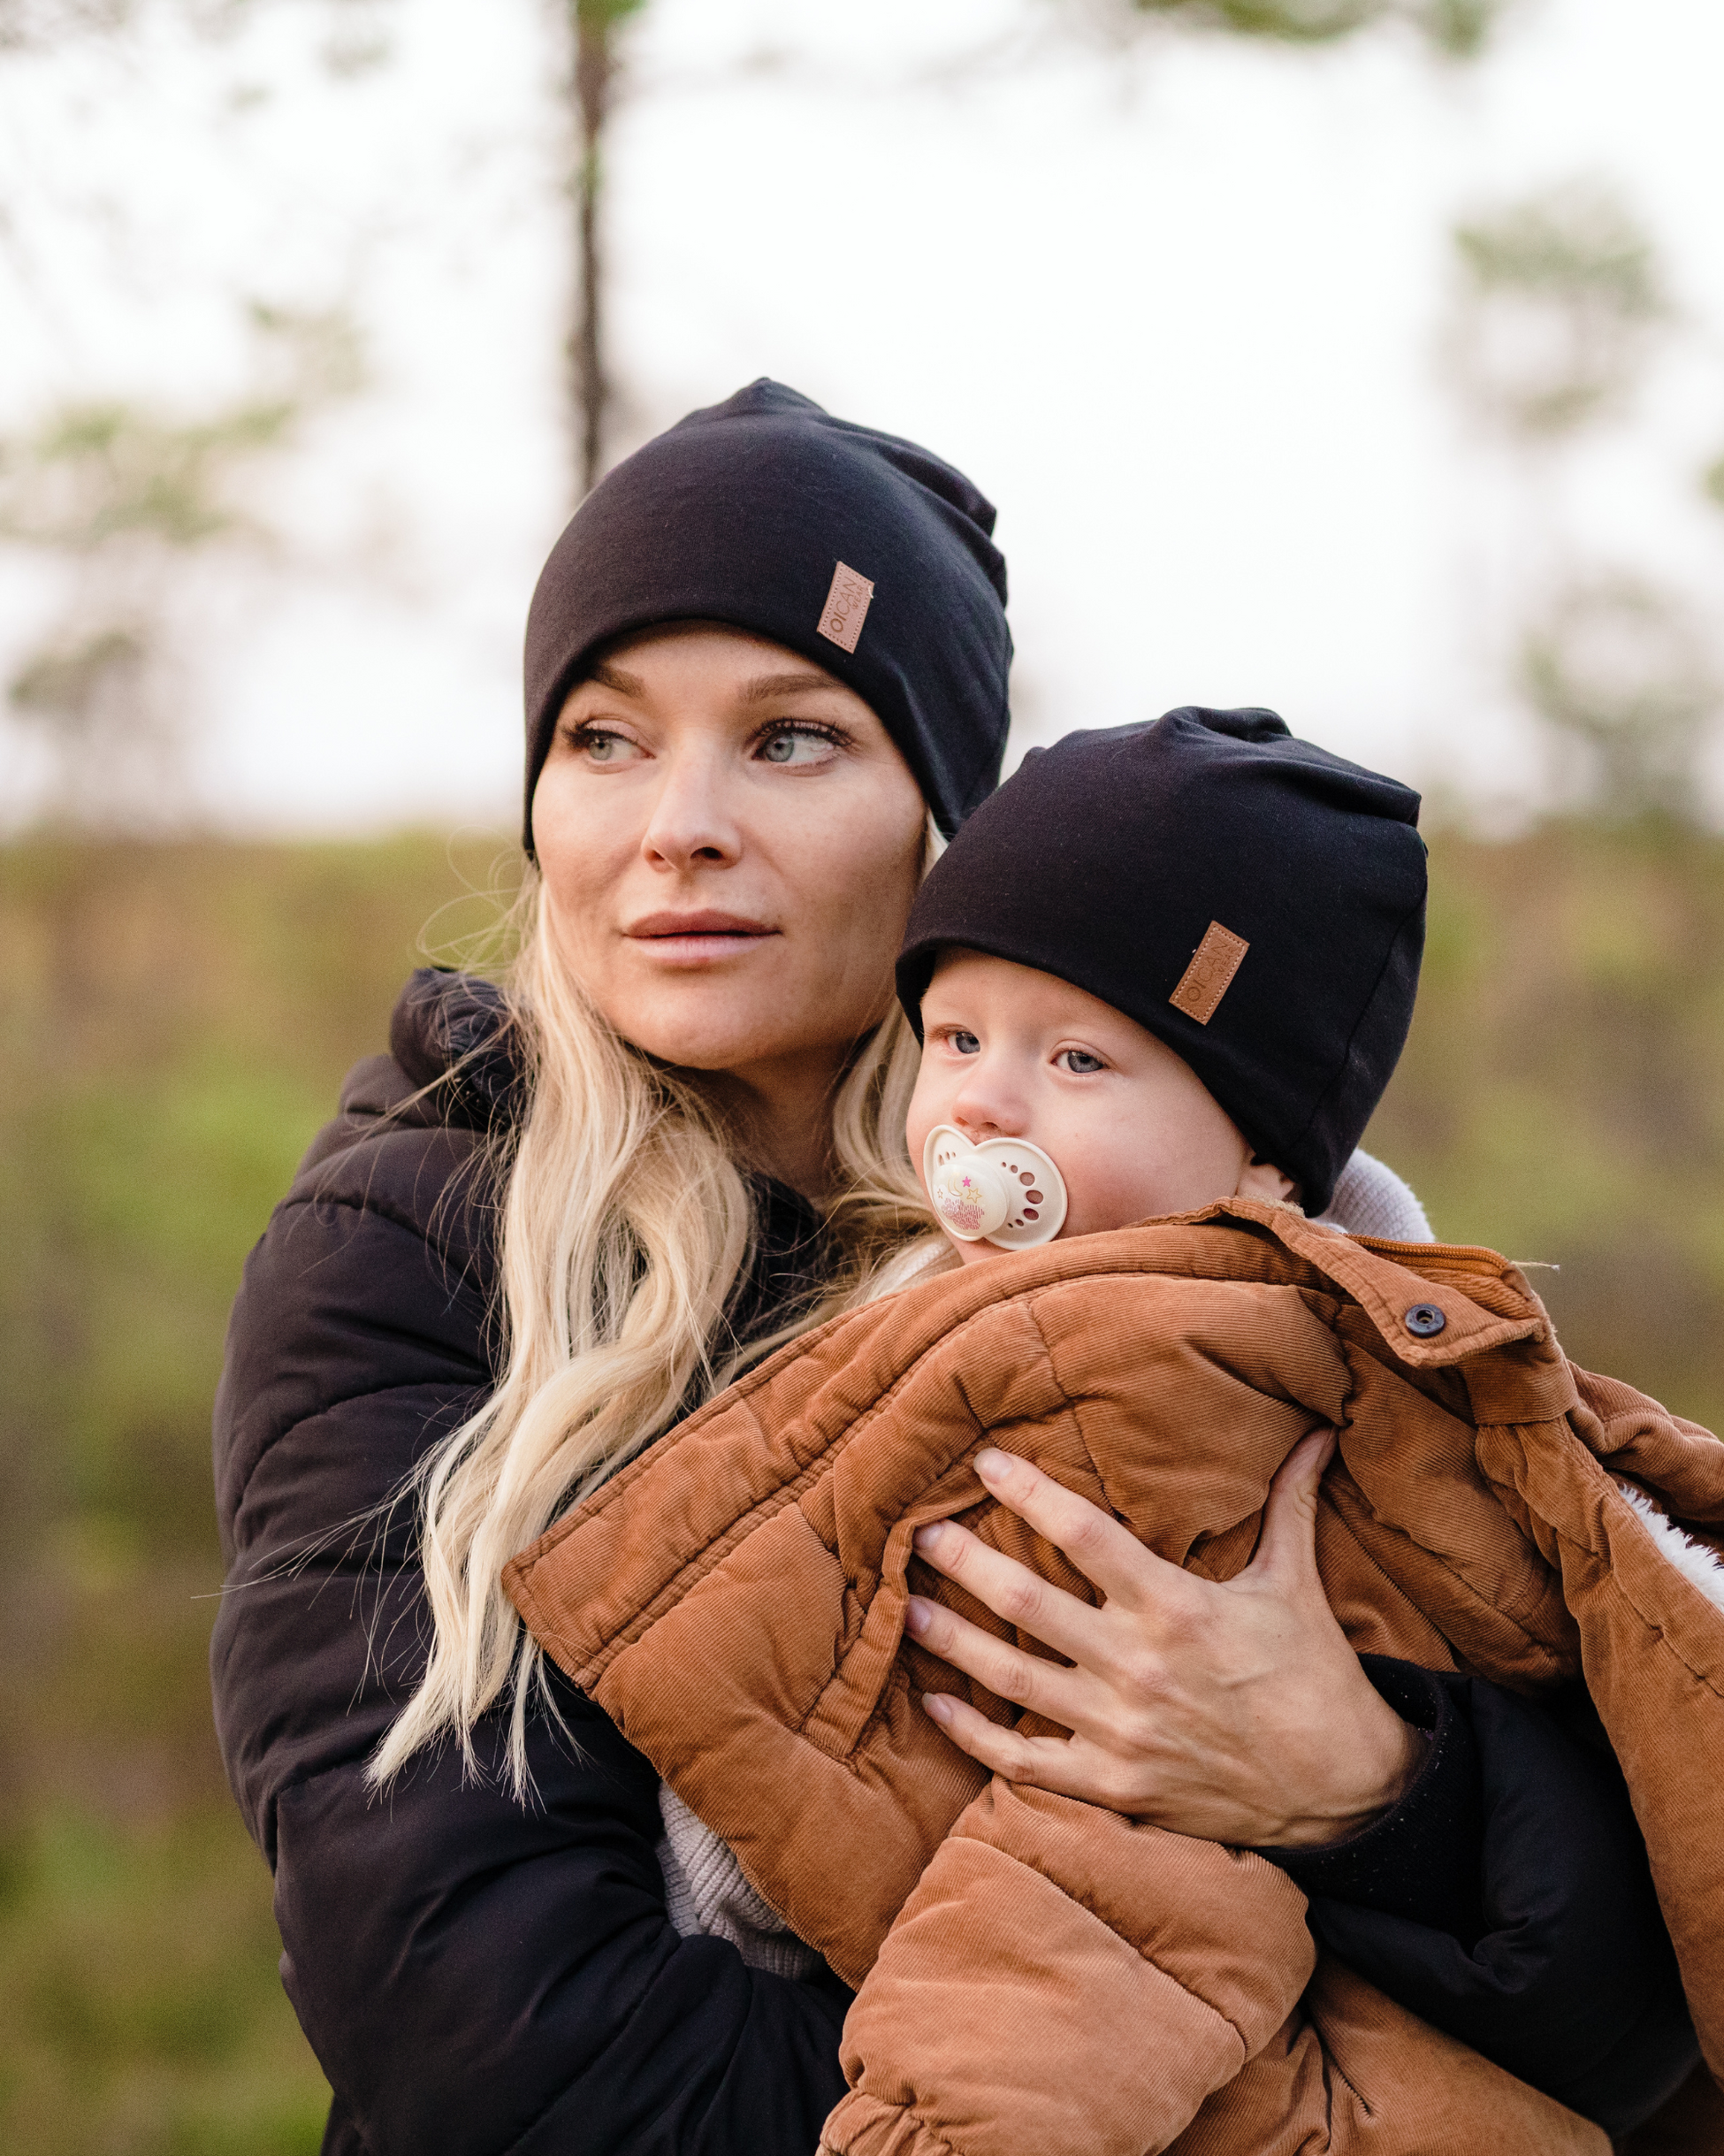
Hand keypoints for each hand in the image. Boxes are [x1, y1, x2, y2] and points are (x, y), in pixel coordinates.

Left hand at [904, 1430, 1426, 1847]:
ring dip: (952, 1641)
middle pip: (1026, 1601)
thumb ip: (1289, 1502)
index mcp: (1176, 1606)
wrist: (1343, 1790)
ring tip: (907, 1606)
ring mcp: (1118, 1730)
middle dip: (966, 1562)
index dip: (1029, 1494)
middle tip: (922, 1533)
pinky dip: (970, 1735)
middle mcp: (1137, 1665)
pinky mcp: (1112, 1784)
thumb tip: (1314, 1428)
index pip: (1084, 1535)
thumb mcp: (1295, 1582)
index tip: (985, 1463)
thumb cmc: (1312, 1675)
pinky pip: (1021, 1760)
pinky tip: (934, 1703)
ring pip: (1010, 1678)